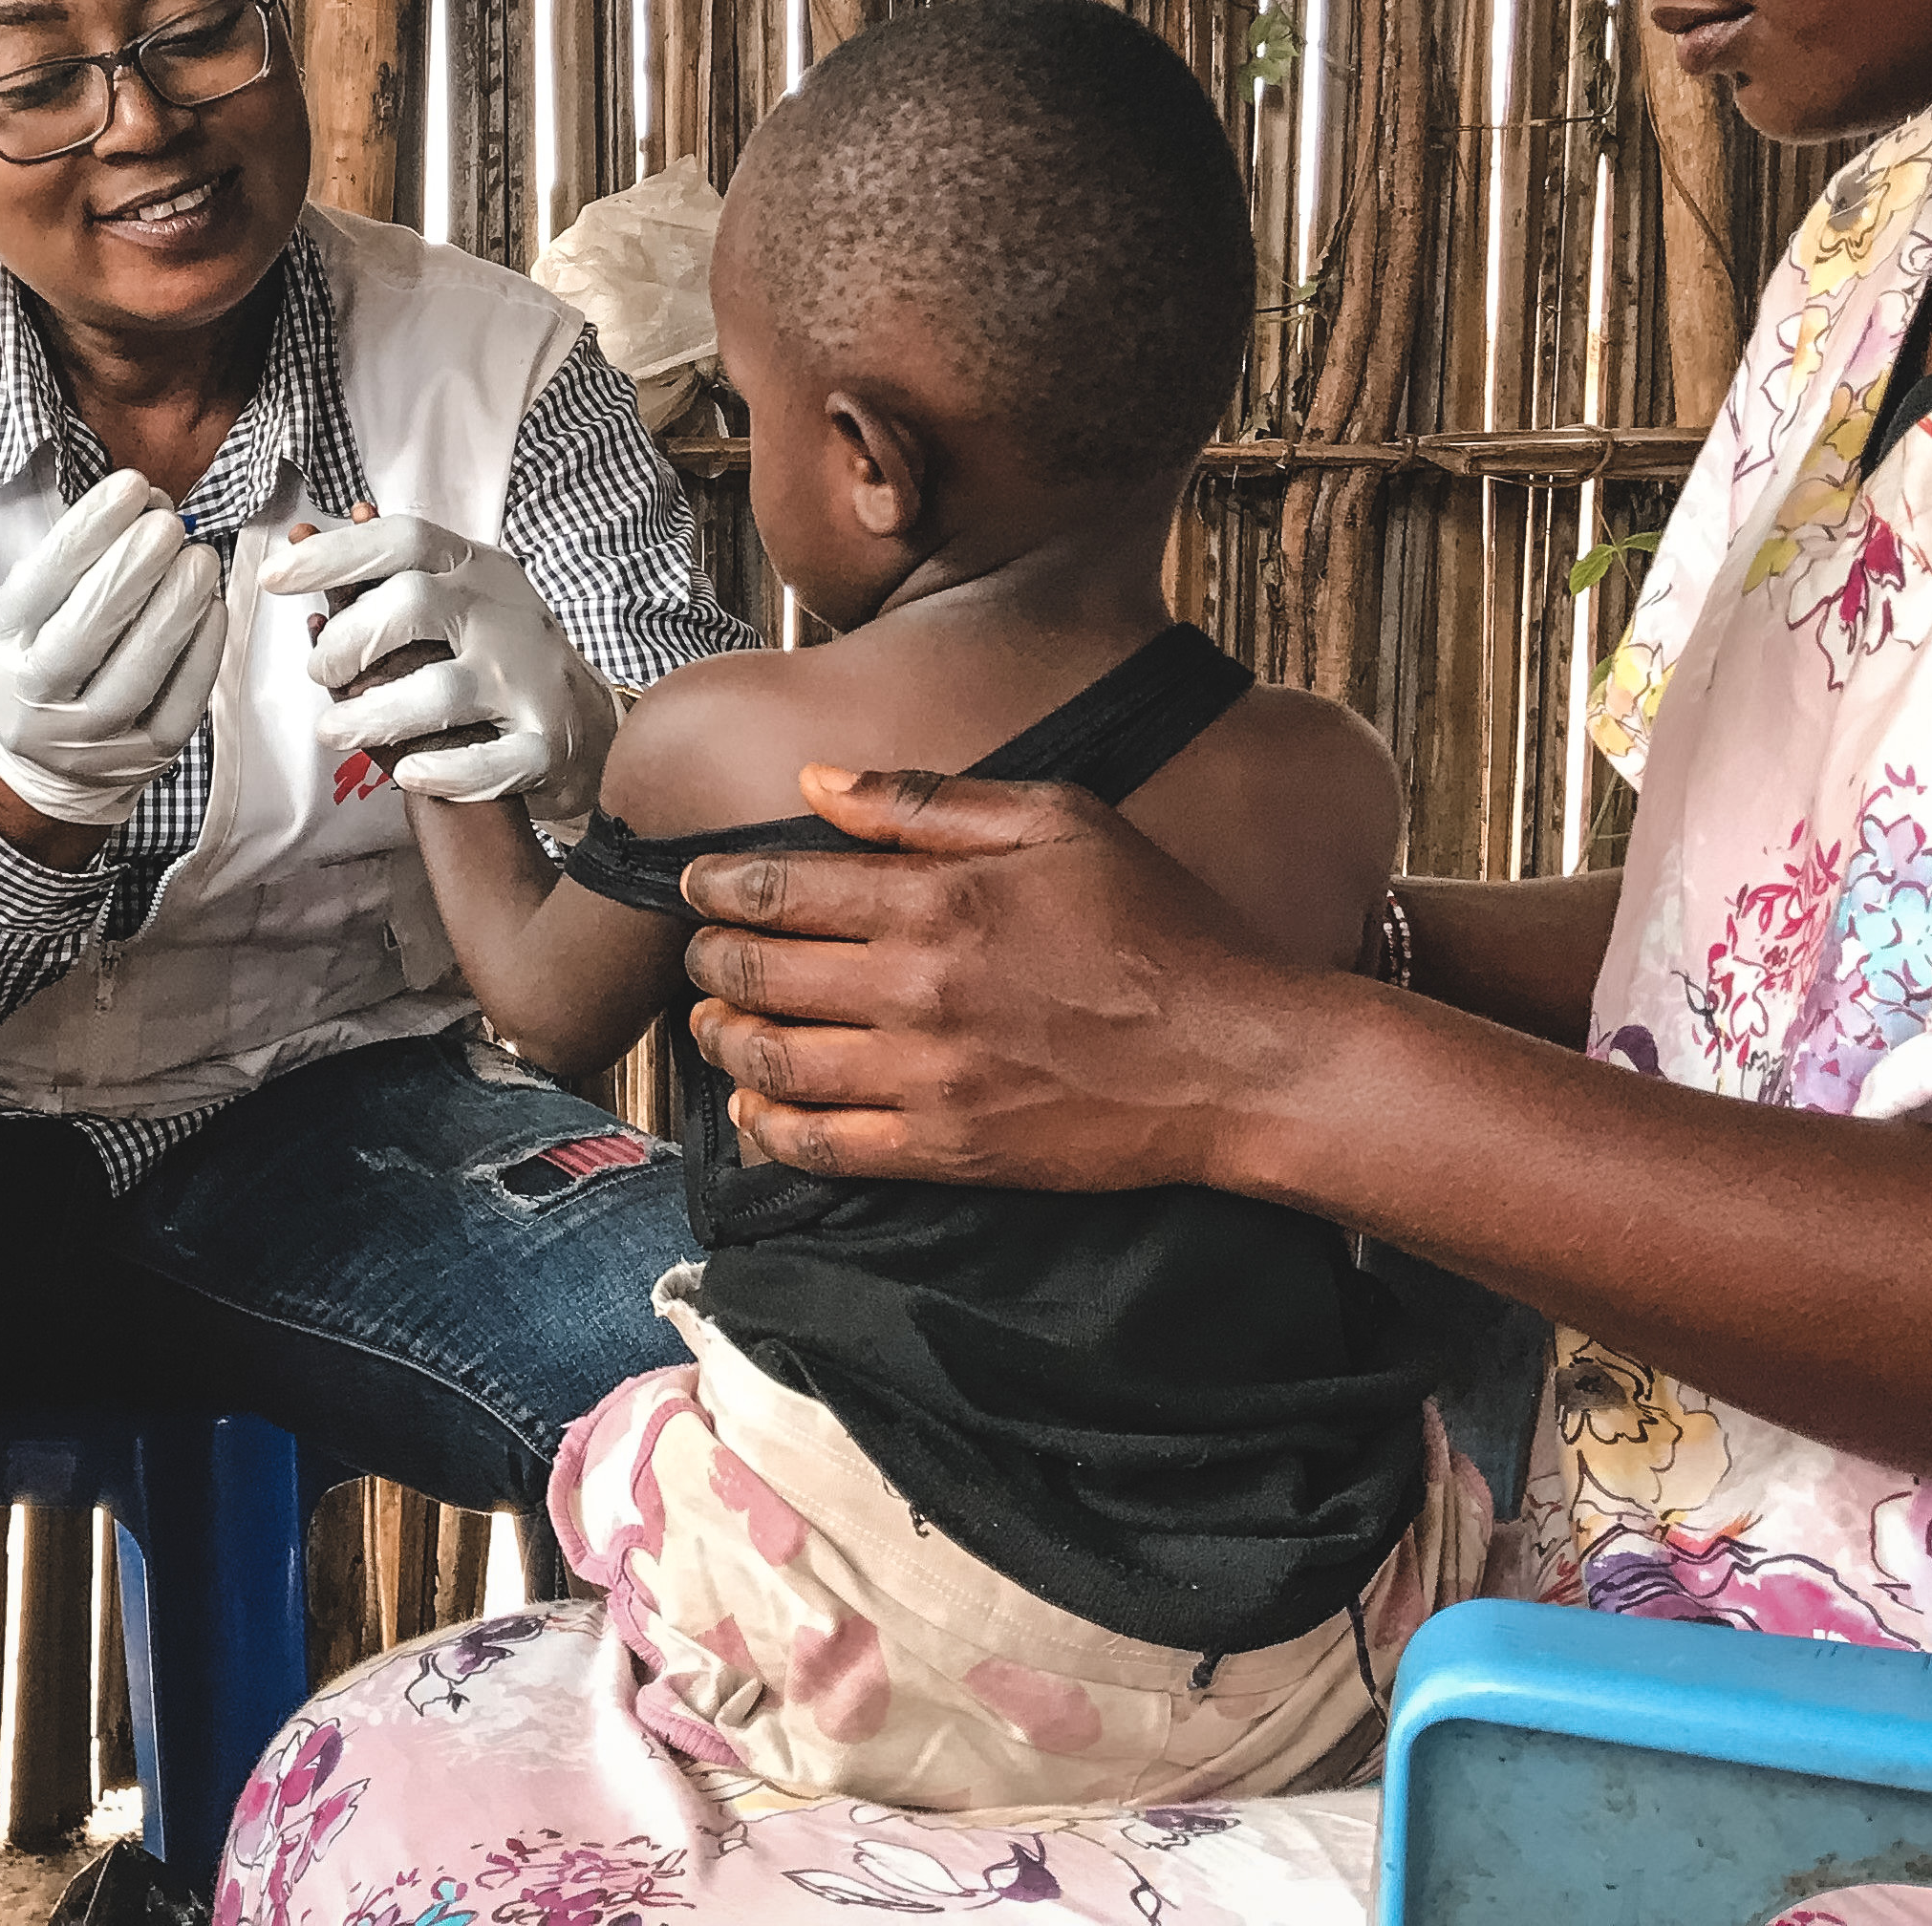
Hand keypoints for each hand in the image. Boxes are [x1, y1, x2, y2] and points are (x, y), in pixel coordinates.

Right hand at [0, 470, 228, 826]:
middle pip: (88, 628)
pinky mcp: (147, 755)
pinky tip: (213, 607)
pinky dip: (202, 649)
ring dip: (176, 603)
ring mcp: (92, 736)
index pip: (41, 584)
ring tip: (199, 556)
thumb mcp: (17, 621)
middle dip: (134, 566)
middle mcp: (35, 701)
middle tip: (168, 522)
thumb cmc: (38, 667)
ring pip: (140, 667)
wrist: (44, 770)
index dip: (90, 529)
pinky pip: (181, 700)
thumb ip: (65, 568)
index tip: (130, 487)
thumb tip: (140, 503)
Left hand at [260, 512, 619, 815]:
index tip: (275, 576)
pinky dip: (442, 771)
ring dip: (372, 716)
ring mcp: (528, 678)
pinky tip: (408, 774)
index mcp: (474, 568)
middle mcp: (503, 614)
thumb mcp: (451, 596)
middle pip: (411, 605)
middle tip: (320, 672)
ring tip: (334, 732)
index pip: (403, 540)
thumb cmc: (494, 654)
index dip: (334, 554)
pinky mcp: (544, 742)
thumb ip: (378, 576)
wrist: (589, 722)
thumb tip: (297, 537)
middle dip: (346, 641)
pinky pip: (489, 762)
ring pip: (439, 692)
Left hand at [679, 766, 1336, 1188]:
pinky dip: (767, 1126)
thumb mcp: (1059, 820)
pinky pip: (820, 1147)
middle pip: (756, 974)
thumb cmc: (1158, 926)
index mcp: (936, 899)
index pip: (777, 888)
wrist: (1234, 1059)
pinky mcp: (945, 1151)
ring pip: (772, 1061)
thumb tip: (818, 780)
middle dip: (709, 960)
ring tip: (712, 1022)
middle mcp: (914, 989)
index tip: (697, 883)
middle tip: (702, 951)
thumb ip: (928, 801)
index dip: (718, 886)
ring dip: (721, 1038)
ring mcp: (925, 1078)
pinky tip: (753, 1106)